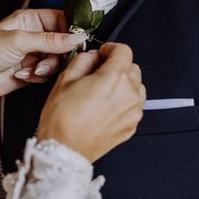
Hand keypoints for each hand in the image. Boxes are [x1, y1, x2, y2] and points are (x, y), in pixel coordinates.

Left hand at [0, 9, 85, 101]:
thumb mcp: (19, 40)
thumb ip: (49, 39)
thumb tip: (76, 37)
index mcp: (30, 20)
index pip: (61, 19)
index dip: (71, 30)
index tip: (77, 42)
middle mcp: (34, 35)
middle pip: (62, 42)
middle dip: (58, 53)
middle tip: (50, 60)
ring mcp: (33, 53)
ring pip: (57, 59)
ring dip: (47, 67)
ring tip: (32, 69)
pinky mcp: (32, 70)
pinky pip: (48, 73)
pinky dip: (39, 76)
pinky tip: (24, 75)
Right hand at [37, 43, 146, 162]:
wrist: (65, 149)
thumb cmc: (62, 118)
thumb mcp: (65, 79)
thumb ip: (83, 60)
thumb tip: (92, 56)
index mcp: (115, 77)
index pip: (124, 51)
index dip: (111, 49)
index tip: (102, 54)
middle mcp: (129, 93)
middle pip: (132, 68)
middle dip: (117, 67)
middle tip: (98, 74)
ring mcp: (133, 112)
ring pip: (136, 87)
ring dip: (123, 84)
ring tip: (102, 93)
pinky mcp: (132, 126)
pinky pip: (133, 106)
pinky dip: (123, 102)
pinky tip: (104, 108)